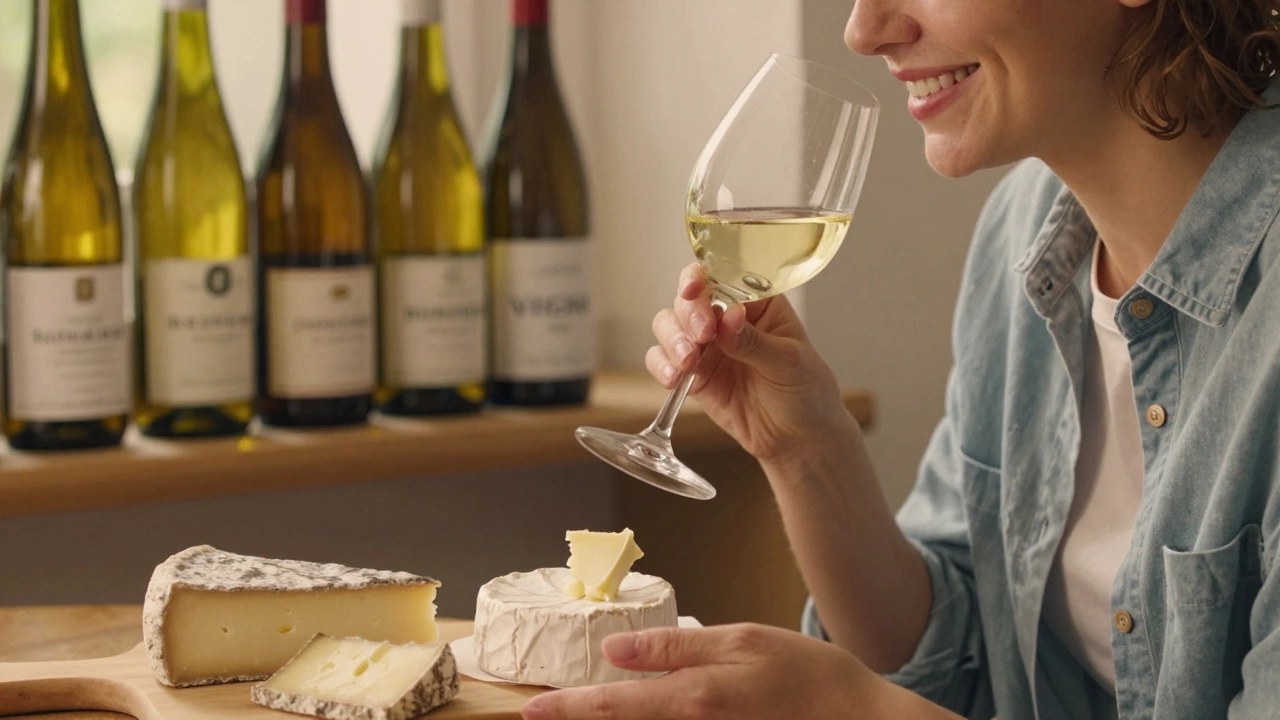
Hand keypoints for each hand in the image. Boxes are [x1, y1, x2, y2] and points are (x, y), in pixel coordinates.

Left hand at [519, 623, 882, 719]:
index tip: (530, 709)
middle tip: (541, 714)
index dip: (566, 710)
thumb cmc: (807, 676)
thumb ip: (676, 647)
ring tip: (582, 713)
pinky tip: (634, 716)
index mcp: (695, 699)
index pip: (612, 706)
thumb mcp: (741, 641)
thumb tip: (615, 649)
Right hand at [647, 263, 849, 462]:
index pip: (722, 276)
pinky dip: (661, 365)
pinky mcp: (693, 375)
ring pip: (669, 325)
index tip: (694, 289)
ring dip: (672, 339)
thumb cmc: (806, 391)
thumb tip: (728, 318)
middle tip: (702, 335)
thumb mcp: (789, 363)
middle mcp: (726, 318)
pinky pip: (663, 361)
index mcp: (757, 303)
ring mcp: (707, 346)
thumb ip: (755, 342)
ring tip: (688, 362)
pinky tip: (674, 378)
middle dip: (688, 314)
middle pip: (688, 299)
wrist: (798, 438)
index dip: (701, 277)